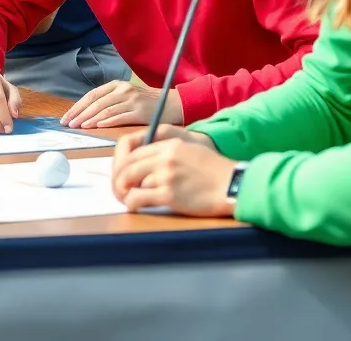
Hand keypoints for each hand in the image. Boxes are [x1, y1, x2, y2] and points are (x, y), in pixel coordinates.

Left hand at [61, 81, 181, 128]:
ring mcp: (132, 100)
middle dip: (79, 113)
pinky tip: (96, 126)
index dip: (77, 106)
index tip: (66, 117)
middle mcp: (123, 90)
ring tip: (78, 126)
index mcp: (117, 85)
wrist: (173, 103)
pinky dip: (106, 121)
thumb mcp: (127, 96)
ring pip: (105, 109)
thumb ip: (110, 102)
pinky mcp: (140, 111)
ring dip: (89, 118)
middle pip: (96, 102)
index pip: (92, 95)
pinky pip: (119, 116)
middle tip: (68, 124)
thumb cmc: (148, 103)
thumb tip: (86, 115)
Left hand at [110, 131, 235, 217]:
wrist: (233, 184)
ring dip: (125, 192)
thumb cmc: (214, 171)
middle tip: (119, 190)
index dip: (120, 161)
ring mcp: (166, 175)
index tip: (120, 171)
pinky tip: (134, 206)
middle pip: (126, 165)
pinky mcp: (169, 194)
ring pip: (129, 181)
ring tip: (128, 199)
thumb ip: (166, 153)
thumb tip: (142, 164)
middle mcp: (164, 157)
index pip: (130, 147)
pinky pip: (138, 198)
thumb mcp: (189, 150)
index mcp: (169, 144)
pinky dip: (131, 203)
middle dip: (118, 179)